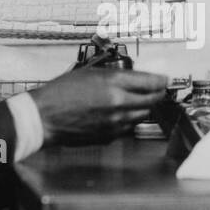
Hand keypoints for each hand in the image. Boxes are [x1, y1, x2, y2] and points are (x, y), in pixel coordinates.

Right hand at [30, 67, 168, 145]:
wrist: (44, 116)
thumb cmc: (60, 93)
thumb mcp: (88, 73)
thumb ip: (114, 76)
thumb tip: (135, 79)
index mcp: (113, 83)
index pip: (150, 82)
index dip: (161, 81)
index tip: (164, 80)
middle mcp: (118, 103)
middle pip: (152, 101)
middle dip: (156, 95)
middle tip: (157, 91)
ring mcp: (116, 122)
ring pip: (142, 115)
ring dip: (142, 108)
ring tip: (136, 102)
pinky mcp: (110, 136)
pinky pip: (128, 128)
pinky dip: (128, 121)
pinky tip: (119, 114)